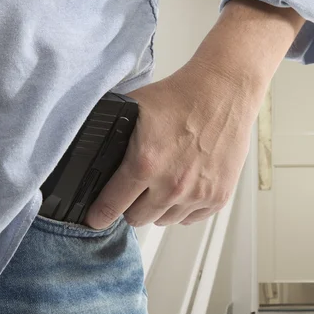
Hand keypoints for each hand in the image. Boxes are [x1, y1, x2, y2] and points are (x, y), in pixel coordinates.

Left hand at [84, 0, 304, 228]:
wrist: (223, 92)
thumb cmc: (180, 96)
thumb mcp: (133, 109)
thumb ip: (112, 136)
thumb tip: (90, 153)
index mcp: (144, 164)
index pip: (110, 207)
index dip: (98, 214)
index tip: (95, 217)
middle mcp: (171, 185)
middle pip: (137, 219)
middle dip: (131, 206)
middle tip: (135, 189)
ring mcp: (197, 194)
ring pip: (164, 221)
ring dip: (158, 208)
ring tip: (162, 184)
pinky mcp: (217, 197)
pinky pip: (190, 218)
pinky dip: (183, 208)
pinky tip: (183, 187)